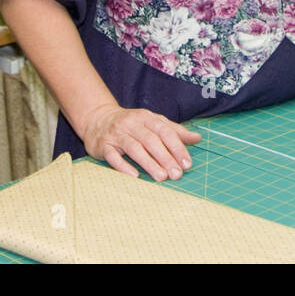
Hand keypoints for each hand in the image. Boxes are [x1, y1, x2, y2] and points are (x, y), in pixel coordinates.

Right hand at [79, 103, 201, 181]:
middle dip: (166, 158)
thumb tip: (197, 138)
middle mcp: (132, 124)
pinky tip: (135, 176)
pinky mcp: (103, 145)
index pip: (165, 131)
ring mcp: (117, 134)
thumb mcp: (152, 123)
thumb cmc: (131, 124)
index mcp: (146, 117)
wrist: (97, 119)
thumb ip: (174, 131)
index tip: (187, 163)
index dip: (177, 147)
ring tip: (162, 177)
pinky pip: (113, 156)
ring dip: (149, 163)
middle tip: (177, 174)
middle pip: (151, 141)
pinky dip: (124, 166)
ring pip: (134, 148)